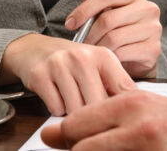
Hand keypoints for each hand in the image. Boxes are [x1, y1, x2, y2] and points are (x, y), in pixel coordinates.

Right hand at [0, 33, 134, 115]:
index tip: (121, 118)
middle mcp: (83, 57)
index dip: (122, 108)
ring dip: (73, 113)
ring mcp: (60, 64)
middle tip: (90, 114)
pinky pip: (55, 108)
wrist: (34, 49)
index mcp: (104, 56)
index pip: (123, 90)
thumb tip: (133, 110)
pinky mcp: (40, 75)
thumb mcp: (97, 66)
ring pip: (76, 109)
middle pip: (98, 104)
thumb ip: (115, 85)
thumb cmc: (71, 62)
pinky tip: (56, 96)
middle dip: (94, 115)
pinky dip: (56, 109)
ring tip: (72, 100)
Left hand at [40, 90, 166, 149]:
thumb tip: (63, 128)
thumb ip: (107, 113)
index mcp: (131, 103)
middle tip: (74, 148)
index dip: (61, 135)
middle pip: (80, 147)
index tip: (54, 137)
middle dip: (73, 150)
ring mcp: (146, 150)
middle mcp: (137, 127)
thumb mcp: (145, 105)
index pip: (76, 122)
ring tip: (104, 147)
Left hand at [65, 0, 162, 77]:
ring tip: (93, 51)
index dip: (85, 9)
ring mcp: (153, 29)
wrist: (137, 58)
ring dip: (98, 47)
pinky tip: (106, 58)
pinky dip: (109, 58)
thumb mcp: (104, 12)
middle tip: (81, 43)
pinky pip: (122, 53)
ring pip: (114, 38)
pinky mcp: (153, 49)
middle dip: (89, 34)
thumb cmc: (118, 31)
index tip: (70, 23)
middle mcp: (148, 8)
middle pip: (108, 19)